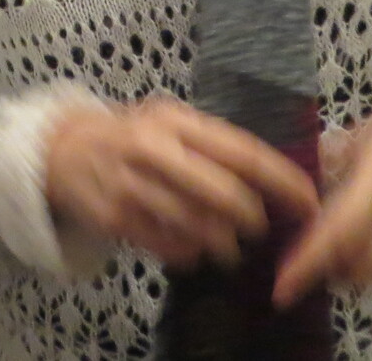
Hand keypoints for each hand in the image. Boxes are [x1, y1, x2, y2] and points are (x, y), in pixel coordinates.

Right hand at [43, 98, 319, 268]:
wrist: (63, 150)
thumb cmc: (132, 135)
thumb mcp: (171, 122)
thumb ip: (214, 145)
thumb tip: (276, 177)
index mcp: (174, 119)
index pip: (241, 151)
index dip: (281, 180)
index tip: (308, 200)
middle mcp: (151, 149)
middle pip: (223, 194)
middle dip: (253, 218)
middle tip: (262, 226)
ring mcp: (131, 185)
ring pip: (198, 226)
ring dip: (224, 242)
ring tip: (230, 243)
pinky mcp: (115, 219)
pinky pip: (170, 246)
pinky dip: (191, 252)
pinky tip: (193, 246)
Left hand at [272, 73, 371, 304]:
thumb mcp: (371, 131)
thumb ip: (341, 159)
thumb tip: (316, 175)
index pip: (336, 232)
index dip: (308, 263)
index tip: (284, 284)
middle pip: (358, 262)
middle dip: (332, 267)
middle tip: (312, 260)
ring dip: (356, 267)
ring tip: (339, 254)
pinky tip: (371, 245)